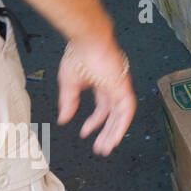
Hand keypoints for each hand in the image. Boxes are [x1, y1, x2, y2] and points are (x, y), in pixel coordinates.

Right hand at [57, 36, 135, 156]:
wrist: (88, 41)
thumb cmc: (79, 54)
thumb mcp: (69, 84)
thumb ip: (68, 102)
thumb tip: (63, 119)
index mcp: (101, 85)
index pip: (101, 109)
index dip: (94, 122)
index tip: (85, 133)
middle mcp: (112, 88)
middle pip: (113, 115)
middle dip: (107, 132)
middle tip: (101, 148)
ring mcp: (120, 88)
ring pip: (121, 116)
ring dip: (115, 132)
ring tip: (107, 148)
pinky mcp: (124, 87)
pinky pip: (127, 110)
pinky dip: (122, 124)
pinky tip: (116, 136)